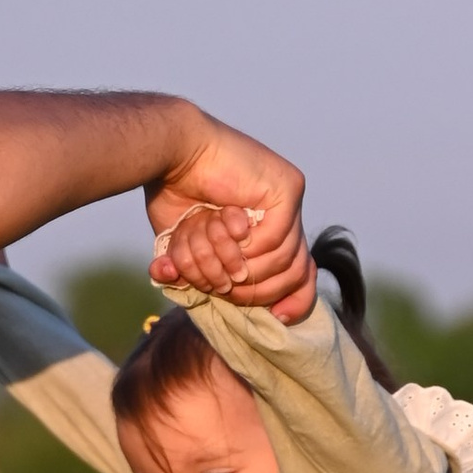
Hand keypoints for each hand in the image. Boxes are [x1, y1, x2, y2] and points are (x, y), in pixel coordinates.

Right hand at [145, 117, 312, 318]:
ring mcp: (290, 197)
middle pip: (296, 272)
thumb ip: (214, 271)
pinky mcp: (288, 187)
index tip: (278, 318)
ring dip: (245, 271)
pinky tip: (229, 232)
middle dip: (257, 293)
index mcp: (268, 226)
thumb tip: (232, 291)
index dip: (295, 300)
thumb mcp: (195, 247)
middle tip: (225, 290)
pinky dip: (249, 248)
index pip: (301, 272)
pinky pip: (278, 239)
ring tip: (220, 259)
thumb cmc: (173, 195)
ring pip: (287, 260)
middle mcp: (285, 212)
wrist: (171, 154)